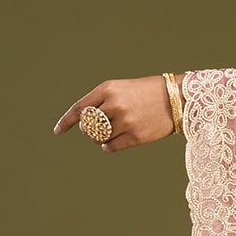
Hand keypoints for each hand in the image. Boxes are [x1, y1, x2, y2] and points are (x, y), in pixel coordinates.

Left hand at [52, 74, 181, 150]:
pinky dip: (107, 145)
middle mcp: (114, 104)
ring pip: (98, 137)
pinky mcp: (136, 136)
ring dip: (100, 137)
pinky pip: (110, 146)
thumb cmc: (147, 93)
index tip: (58, 131)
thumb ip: (102, 102)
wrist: (178, 99)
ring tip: (111, 131)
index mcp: (108, 89)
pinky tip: (113, 141)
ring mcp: (125, 121)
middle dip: (89, 129)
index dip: (66, 122)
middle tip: (99, 127)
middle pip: (87, 126)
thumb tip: (84, 125)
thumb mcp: (122, 89)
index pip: (79, 109)